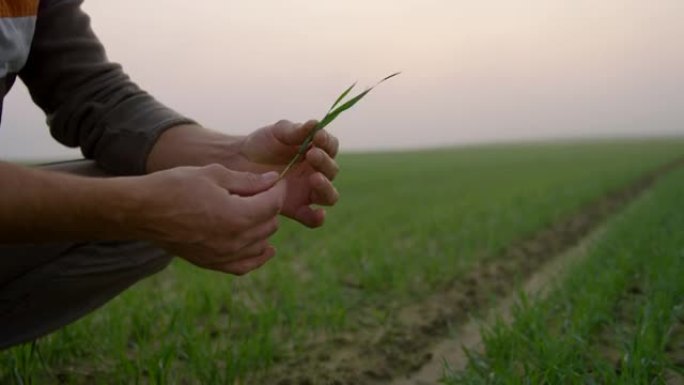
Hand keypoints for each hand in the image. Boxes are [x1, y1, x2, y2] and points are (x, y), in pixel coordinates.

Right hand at [129, 164, 285, 274]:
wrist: (142, 211)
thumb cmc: (176, 186)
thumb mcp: (214, 174)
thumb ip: (248, 180)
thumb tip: (274, 181)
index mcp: (237, 216)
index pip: (274, 205)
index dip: (278, 190)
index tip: (276, 181)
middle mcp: (234, 241)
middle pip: (270, 224)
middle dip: (269, 206)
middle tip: (259, 192)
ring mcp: (223, 256)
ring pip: (262, 244)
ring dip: (263, 227)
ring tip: (253, 211)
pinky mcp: (212, 263)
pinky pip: (245, 266)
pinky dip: (257, 257)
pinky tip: (264, 248)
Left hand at [238, 120, 339, 227]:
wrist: (238, 162)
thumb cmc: (261, 144)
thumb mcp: (277, 132)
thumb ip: (295, 131)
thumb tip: (315, 124)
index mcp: (316, 151)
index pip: (331, 147)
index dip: (328, 142)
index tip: (317, 137)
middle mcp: (316, 172)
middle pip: (332, 171)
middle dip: (325, 162)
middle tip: (311, 155)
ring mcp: (307, 192)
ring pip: (329, 196)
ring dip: (325, 187)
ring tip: (314, 178)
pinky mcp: (296, 209)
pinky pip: (312, 218)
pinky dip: (318, 218)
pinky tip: (318, 214)